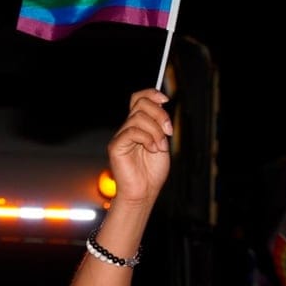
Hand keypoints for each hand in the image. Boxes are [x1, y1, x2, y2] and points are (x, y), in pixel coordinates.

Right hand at [107, 89, 172, 206]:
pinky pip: (132, 131)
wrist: (144, 192)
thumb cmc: (153, 172)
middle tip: (168, 131)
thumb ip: (160, 126)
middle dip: (159, 114)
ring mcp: (121, 136)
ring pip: (138, 117)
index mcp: (139, 126)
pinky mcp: (116, 146)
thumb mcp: (162, 143)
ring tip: (160, 147)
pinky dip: (147, 138)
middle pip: (140, 104)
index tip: (165, 99)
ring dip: (156, 131)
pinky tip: (153, 149)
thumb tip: (161, 105)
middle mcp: (128, 128)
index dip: (151, 94)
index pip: (139, 99)